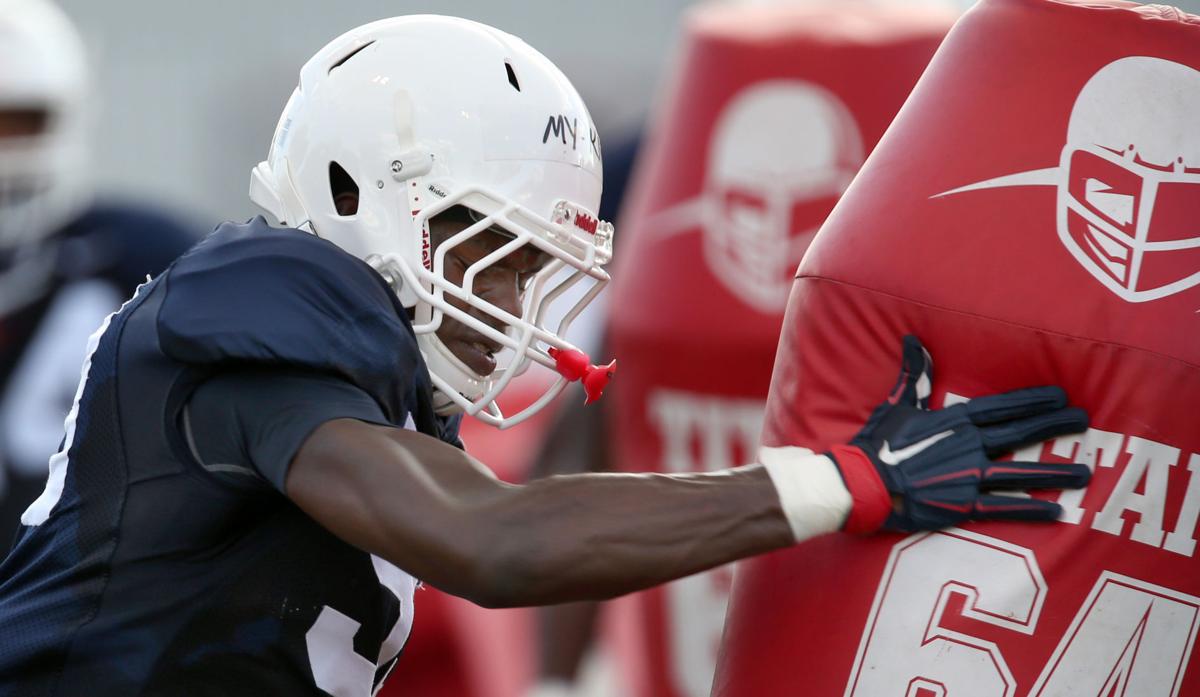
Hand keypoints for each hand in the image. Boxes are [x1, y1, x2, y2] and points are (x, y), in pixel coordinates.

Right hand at [828, 336, 1090, 532]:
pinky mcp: (962, 506)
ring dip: (1055, 472)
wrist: (862, 484)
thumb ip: (913, 375)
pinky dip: (1030, 510)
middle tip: (1084, 421)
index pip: (1002, 408)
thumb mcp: (895, 405)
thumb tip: (914, 339)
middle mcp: (968, 446)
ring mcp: (968, 477)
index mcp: (954, 421)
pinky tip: (1057, 512)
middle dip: (1055, 426)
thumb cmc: (876, 445)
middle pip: (1020, 434)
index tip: (1060, 395)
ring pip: (1021, 473)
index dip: (1032, 401)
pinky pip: (1004, 508)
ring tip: (1086, 473)